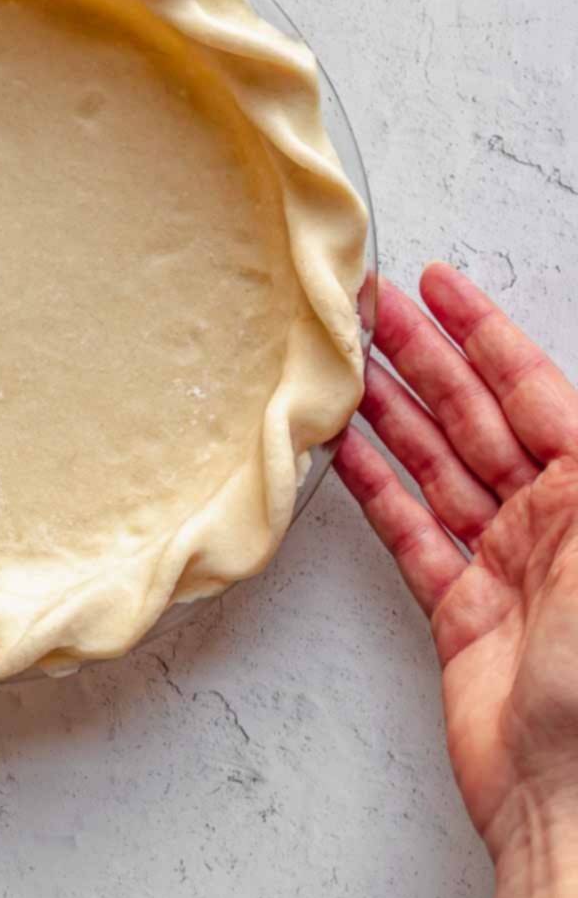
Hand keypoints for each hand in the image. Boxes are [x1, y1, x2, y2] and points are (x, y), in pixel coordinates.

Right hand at [335, 262, 577, 863]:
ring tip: (343, 367)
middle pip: (478, 418)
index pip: (534, 389)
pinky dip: (374, 489)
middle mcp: (555, 522)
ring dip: (391, 414)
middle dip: (425, 359)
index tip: (439, 286)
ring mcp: (507, 565)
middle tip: (369, 311)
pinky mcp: (462, 612)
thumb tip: (571, 402)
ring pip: (437, 467)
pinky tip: (343, 452)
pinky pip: (410, 531)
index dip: (484, 333)